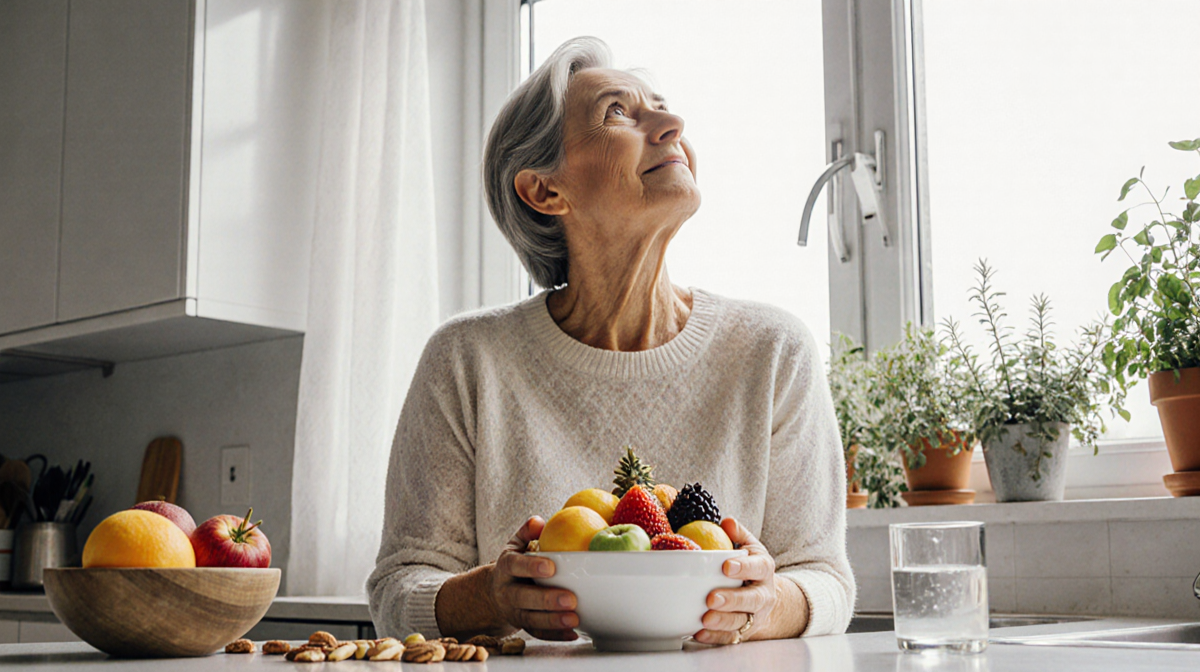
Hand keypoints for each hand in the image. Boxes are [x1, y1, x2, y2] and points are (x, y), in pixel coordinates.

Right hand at [487, 516, 579, 640]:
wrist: (494, 593)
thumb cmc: (514, 565)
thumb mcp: (515, 546)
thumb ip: (526, 532)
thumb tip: (539, 521)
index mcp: (505, 568)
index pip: (514, 566)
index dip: (531, 567)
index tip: (551, 567)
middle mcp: (507, 591)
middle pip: (523, 597)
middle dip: (546, 600)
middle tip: (570, 599)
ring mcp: (514, 611)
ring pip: (531, 619)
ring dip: (553, 621)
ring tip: (574, 619)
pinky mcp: (524, 625)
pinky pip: (538, 633)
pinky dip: (555, 635)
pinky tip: (573, 633)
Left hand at [694, 518, 777, 644]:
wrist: (766, 598)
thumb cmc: (751, 568)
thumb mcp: (750, 548)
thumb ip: (739, 534)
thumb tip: (727, 522)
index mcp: (764, 569)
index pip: (758, 568)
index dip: (744, 568)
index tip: (726, 566)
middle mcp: (763, 594)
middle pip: (751, 600)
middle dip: (732, 600)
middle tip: (712, 598)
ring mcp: (754, 615)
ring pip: (740, 621)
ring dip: (722, 621)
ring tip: (705, 619)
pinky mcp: (744, 631)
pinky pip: (730, 637)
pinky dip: (715, 637)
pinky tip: (700, 632)